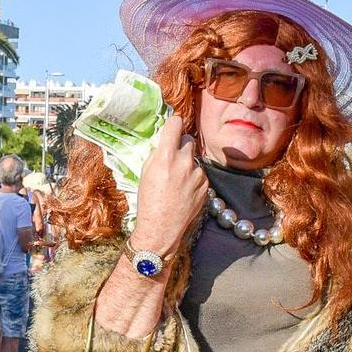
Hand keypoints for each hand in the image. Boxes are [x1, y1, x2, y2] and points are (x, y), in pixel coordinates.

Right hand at [128, 116, 208, 253]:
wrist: (161, 228)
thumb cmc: (148, 201)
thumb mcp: (145, 172)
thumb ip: (157, 153)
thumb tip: (166, 141)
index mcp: (166, 156)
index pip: (176, 123)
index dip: (174, 124)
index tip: (173, 126)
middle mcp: (184, 162)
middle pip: (188, 139)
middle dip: (180, 145)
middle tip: (172, 158)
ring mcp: (198, 174)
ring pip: (194, 158)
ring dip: (187, 164)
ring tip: (177, 182)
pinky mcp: (206, 185)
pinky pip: (200, 173)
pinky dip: (194, 178)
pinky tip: (184, 191)